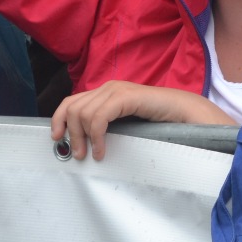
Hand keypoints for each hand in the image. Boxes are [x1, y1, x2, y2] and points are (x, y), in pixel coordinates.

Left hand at [51, 81, 229, 160]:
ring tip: (92, 155)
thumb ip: (105, 124)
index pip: (71, 101)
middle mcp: (108, 87)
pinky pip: (99, 117)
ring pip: (83, 113)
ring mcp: (117, 90)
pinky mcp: (125, 97)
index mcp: (105, 92)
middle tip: (77, 154)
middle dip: (70, 133)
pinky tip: (102, 151)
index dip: (58, 119)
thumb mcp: (123, 122)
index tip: (56, 139)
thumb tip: (81, 140)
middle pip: (72, 107)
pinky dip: (96, 137)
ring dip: (83, 138)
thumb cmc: (157, 121)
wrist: (184, 113)